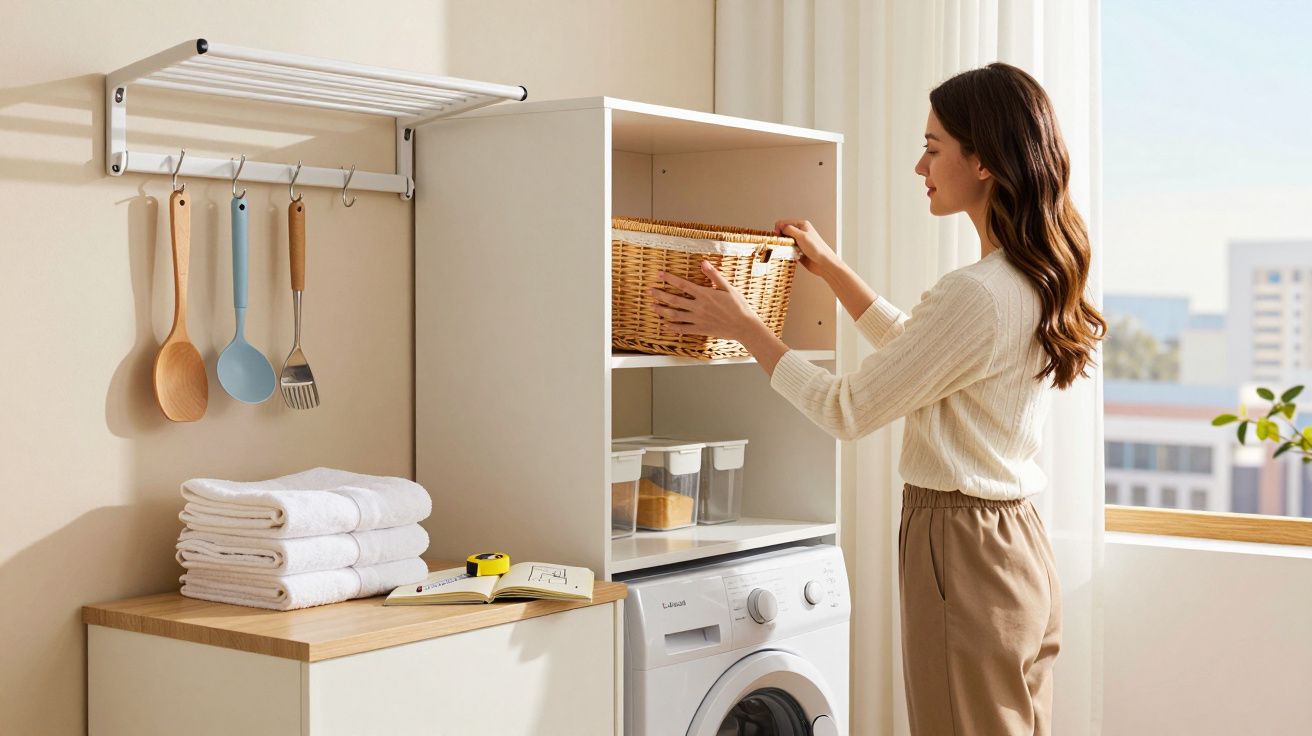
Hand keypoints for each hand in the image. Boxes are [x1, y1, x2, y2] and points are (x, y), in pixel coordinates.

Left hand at [649, 262, 763, 342]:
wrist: (744, 326)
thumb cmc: (738, 306)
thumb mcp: (728, 287)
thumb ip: (713, 275)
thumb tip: (703, 262)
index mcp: (705, 294)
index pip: (683, 284)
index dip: (670, 279)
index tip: (660, 274)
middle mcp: (698, 307)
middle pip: (675, 300)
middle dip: (660, 295)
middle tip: (649, 291)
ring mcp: (698, 319)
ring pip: (675, 315)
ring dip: (662, 310)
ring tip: (652, 307)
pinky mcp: (700, 329)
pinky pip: (682, 329)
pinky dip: (672, 327)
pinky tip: (664, 325)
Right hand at [775, 219, 838, 276]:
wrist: (823, 263)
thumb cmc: (816, 248)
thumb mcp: (801, 236)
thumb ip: (789, 229)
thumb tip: (780, 226)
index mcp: (802, 225)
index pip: (784, 223)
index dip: (778, 229)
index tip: (777, 236)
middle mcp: (800, 232)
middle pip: (783, 232)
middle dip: (780, 238)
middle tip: (782, 244)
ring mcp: (799, 241)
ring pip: (785, 241)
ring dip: (784, 246)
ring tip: (787, 250)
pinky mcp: (798, 250)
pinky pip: (788, 249)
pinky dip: (787, 252)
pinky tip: (791, 254)